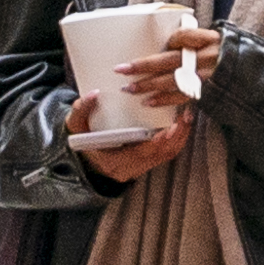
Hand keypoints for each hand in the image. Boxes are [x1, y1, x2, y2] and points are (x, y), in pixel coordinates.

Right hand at [77, 108, 191, 186]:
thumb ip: (82, 110)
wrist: (81, 160)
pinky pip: (165, 154)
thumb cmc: (80, 142)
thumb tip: (94, 94)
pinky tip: (181, 124)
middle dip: (176, 136)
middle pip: (160, 155)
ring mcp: (138, 168)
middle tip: (185, 116)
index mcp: (113, 162)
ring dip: (180, 137)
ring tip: (187, 116)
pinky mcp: (145, 163)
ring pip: (166, 156)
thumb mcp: (75, 126)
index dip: (158, 141)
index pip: (142, 154)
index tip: (171, 126)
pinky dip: (175, 139)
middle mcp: (129, 170)